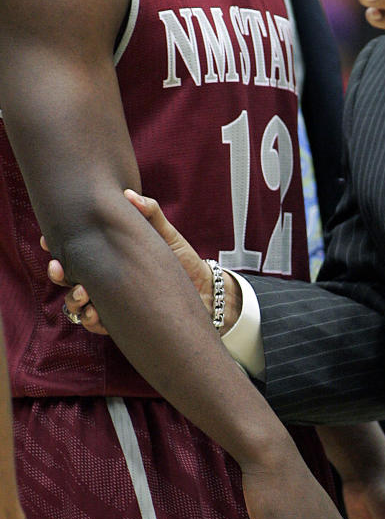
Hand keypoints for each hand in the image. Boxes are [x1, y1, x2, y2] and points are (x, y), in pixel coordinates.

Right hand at [46, 190, 217, 335]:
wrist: (202, 288)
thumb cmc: (180, 257)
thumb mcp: (165, 233)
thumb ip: (149, 213)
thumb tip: (128, 194)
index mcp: (109, 255)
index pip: (78, 250)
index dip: (57, 246)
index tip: (48, 240)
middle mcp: (104, 278)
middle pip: (68, 277)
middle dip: (58, 273)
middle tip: (60, 267)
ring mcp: (109, 299)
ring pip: (76, 302)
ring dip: (73, 298)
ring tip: (83, 293)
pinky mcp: (120, 320)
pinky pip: (95, 324)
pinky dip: (90, 319)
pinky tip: (94, 313)